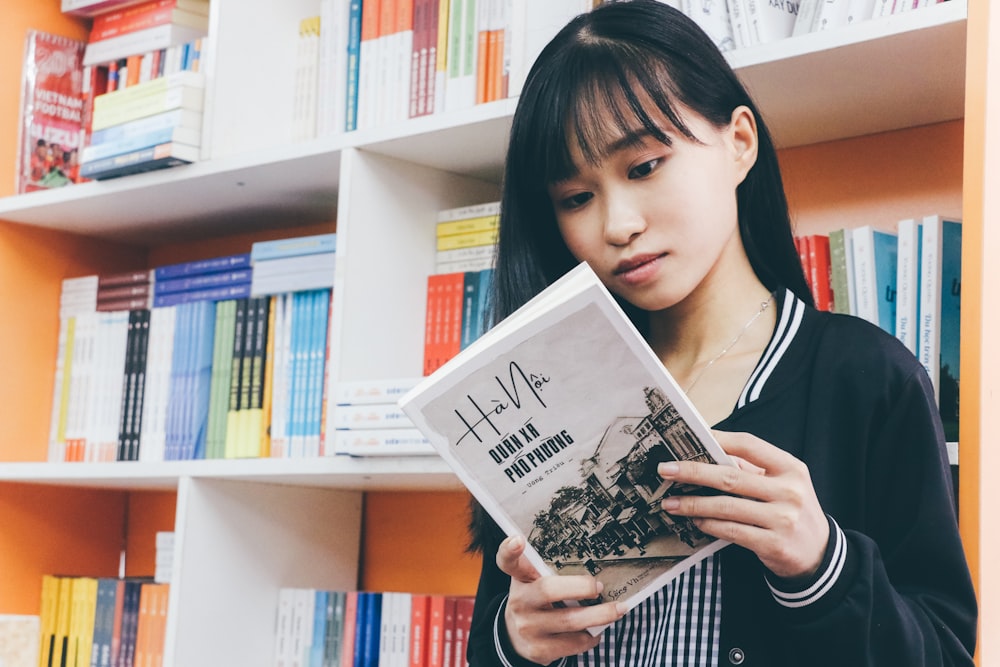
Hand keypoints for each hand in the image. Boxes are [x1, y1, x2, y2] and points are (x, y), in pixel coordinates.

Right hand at [497, 535, 624, 664]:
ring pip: (569, 620)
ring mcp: (527, 627)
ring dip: (600, 615)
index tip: (518, 540)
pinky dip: (591, 637)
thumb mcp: (533, 581)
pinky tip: (596, 631)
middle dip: (581, 587)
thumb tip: (595, 564)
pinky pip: (573, 643)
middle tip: (600, 586)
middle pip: (548, 590)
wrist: (515, 637)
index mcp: (519, 578)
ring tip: (618, 609)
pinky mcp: (538, 650)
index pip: (507, 561)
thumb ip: (549, 570)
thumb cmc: (535, 600)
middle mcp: (519, 601)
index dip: (510, 550)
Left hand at [658, 430, 828, 578]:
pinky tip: (695, 521)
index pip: (749, 445)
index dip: (717, 440)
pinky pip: (732, 531)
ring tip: (670, 502)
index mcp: (791, 468)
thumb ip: (752, 469)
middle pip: (731, 476)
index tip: (688, 439)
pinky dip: (709, 524)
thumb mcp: (783, 484)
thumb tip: (708, 454)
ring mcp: (783, 519)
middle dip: (693, 472)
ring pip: (726, 506)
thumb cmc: (791, 510)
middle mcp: (789, 491)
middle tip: (665, 470)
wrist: (820, 555)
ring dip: (693, 504)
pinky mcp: (773, 544)